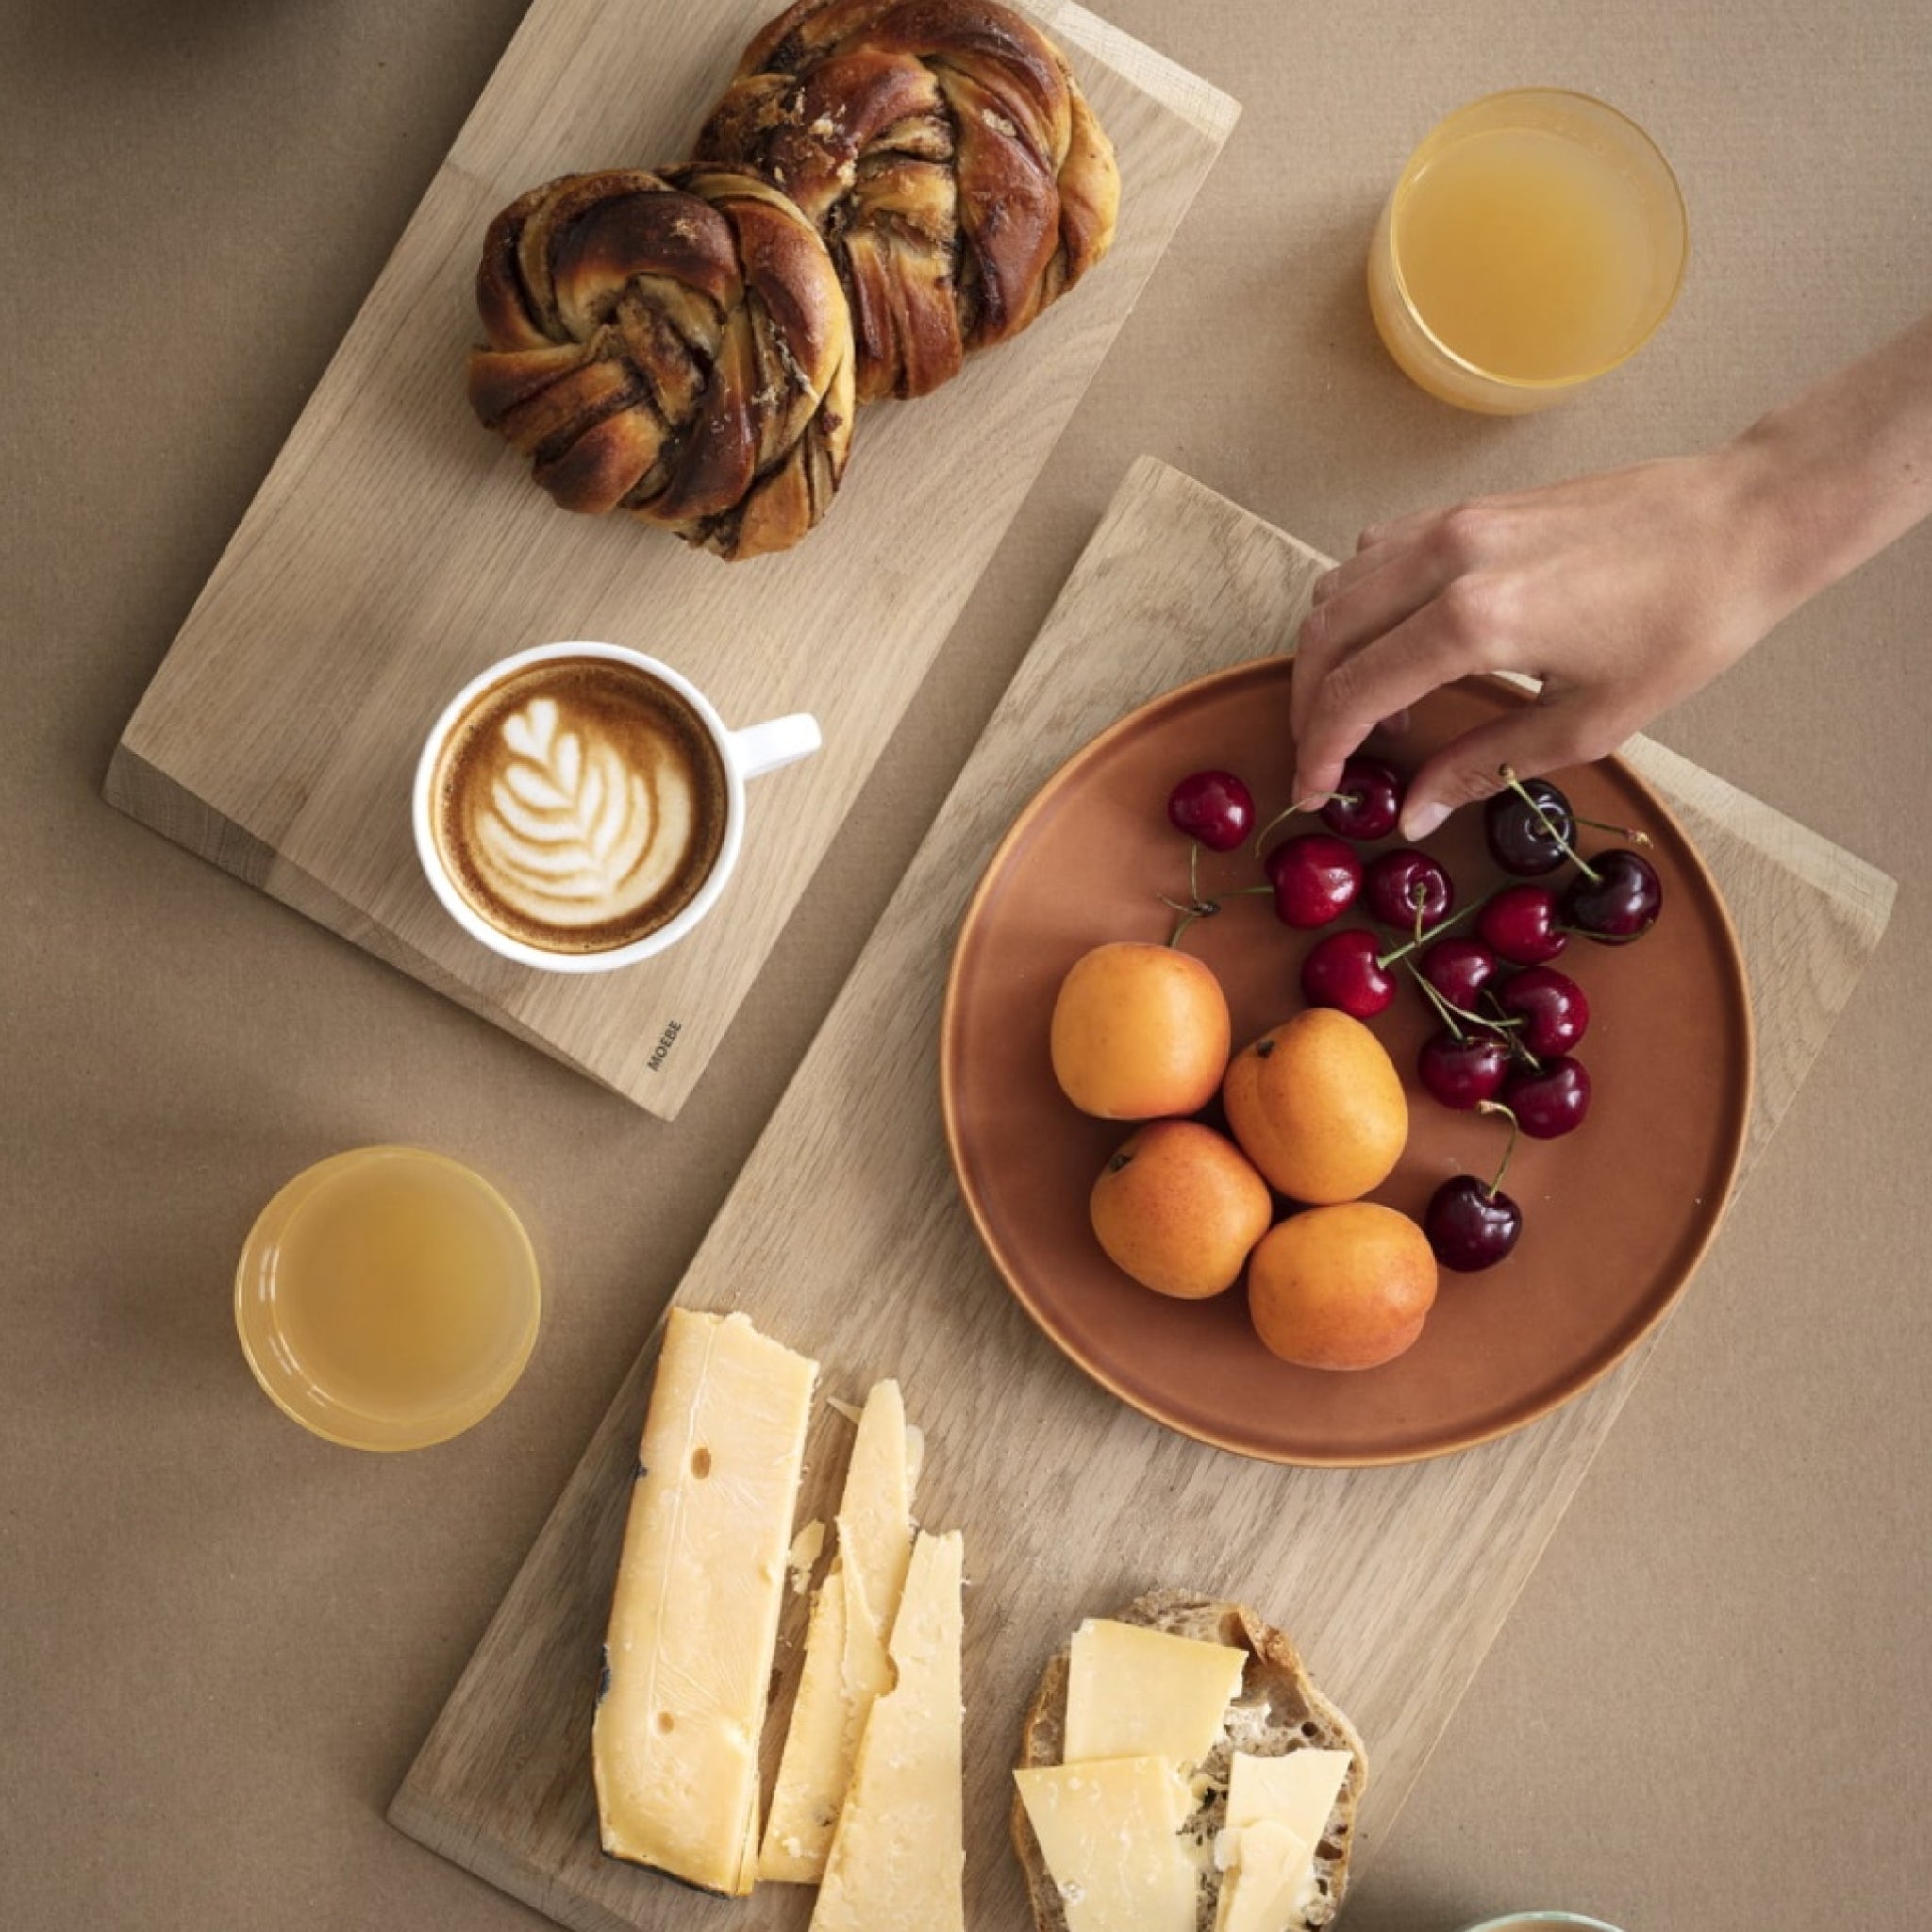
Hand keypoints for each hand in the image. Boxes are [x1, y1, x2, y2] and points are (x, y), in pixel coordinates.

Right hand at [1289, 445, 1794, 839]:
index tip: (1314, 794)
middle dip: (1310, 708)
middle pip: (1325, 638)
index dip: (1321, 752)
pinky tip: (1392, 643)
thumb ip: (1482, 766)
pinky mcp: (1468, 507)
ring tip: (1363, 710)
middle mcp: (1446, 560)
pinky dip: (1358, 605)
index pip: (1352, 693)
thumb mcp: (1587, 722)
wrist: (1744, 523)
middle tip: (1325, 761)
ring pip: (1337, 590)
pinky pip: (1375, 555)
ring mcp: (1452, 524)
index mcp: (1472, 620)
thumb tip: (1413, 814)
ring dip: (1329, 655)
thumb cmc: (1684, 625)